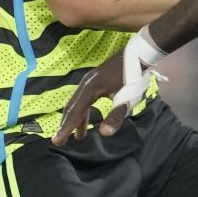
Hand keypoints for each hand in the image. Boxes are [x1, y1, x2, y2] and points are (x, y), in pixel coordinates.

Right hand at [51, 30, 166, 144]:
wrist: (139, 54)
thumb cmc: (133, 77)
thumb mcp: (127, 98)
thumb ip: (116, 116)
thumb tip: (104, 133)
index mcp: (90, 89)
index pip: (75, 112)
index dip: (66, 128)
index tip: (57, 141)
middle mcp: (85, 84)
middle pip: (72, 107)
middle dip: (66, 125)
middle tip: (60, 141)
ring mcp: (89, 81)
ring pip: (77, 103)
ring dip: (76, 119)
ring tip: (78, 136)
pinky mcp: (94, 81)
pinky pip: (83, 99)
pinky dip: (83, 111)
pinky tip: (86, 119)